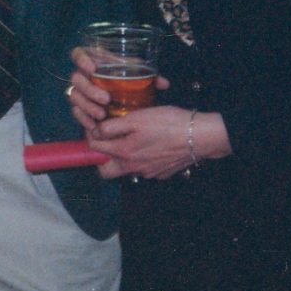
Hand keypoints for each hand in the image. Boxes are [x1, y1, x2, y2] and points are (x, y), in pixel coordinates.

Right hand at [66, 45, 171, 132]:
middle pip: (76, 78)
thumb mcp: (138, 75)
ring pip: (74, 95)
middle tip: (106, 100)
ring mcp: (80, 91)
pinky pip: (75, 111)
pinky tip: (92, 125)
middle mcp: (83, 75)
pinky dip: (83, 118)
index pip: (79, 54)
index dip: (81, 59)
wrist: (122, 97)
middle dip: (89, 90)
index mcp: (94, 61)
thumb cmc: (128, 79)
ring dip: (86, 106)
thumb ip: (149, 77)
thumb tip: (164, 84)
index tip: (93, 69)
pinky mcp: (80, 106)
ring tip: (101, 115)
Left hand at [85, 105, 230, 180]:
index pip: (94, 150)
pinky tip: (151, 144)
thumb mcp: (137, 118)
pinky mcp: (161, 172)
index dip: (90, 136)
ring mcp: (148, 172)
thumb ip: (113, 127)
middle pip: (106, 171)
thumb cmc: (168, 123)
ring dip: (123, 157)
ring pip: (126, 169)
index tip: (95, 126)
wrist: (200, 136)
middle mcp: (133, 167)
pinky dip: (142, 159)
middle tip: (107, 141)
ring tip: (131, 139)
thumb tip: (96, 132)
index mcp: (124, 152)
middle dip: (101, 158)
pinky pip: (144, 168)